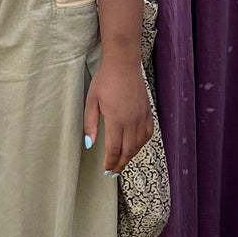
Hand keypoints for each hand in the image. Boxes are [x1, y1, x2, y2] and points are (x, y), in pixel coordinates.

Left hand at [83, 59, 153, 175]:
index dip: (110, 163)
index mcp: (116, 120)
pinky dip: (142, 143)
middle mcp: (132, 121)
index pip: (114, 149)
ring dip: (130, 155)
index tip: (106, 170)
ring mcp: (141, 116)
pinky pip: (148, 133)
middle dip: (120, 164)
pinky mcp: (147, 111)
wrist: (123, 63)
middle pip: (128, 150)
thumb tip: (90, 144)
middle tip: (113, 172)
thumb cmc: (105, 80)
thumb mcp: (92, 101)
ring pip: (139, 144)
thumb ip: (90, 124)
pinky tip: (136, 146)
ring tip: (122, 161)